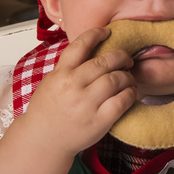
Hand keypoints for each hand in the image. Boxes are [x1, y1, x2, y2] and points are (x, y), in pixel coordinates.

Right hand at [18, 26, 136, 156]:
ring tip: (129, 78)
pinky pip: (121, 101)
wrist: (43, 140)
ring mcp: (86, 104)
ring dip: (127, 76)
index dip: (96, 34)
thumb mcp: (52, 82)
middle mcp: (73, 86)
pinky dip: (130, 94)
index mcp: (60, 74)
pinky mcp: (98, 121)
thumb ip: (69, 67)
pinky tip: (129, 93)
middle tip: (127, 59)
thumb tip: (93, 49)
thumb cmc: (48, 110)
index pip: (80, 45)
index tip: (107, 32)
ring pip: (116, 80)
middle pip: (105, 62)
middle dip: (121, 56)